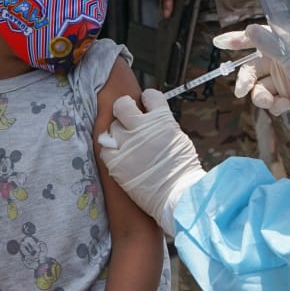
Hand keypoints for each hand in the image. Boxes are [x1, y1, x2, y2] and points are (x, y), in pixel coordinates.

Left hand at [98, 90, 205, 233]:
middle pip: (122, 105)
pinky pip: (105, 149)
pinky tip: (118, 156)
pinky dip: (110, 151)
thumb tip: (153, 121)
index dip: (147, 100)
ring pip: (112, 127)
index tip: (146, 106)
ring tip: (126, 144)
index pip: (150, 95)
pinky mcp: (116, 162)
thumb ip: (163, 126)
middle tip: (127, 118)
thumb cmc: (184, 171)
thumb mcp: (179, 139)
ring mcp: (127, 144)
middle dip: (124, 109)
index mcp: (162, 119)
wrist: (178, 195)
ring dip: (118, 133)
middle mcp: (142, 127)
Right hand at [214, 25, 289, 125]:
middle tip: (241, 92)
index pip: (256, 39)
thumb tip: (249, 29)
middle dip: (246, 81)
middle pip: (252, 69)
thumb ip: (269, 45)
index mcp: (284, 47)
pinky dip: (276, 105)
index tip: (218, 42)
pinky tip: (288, 106)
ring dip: (262, 97)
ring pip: (260, 88)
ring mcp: (285, 81)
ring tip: (274, 101)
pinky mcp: (288, 98)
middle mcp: (282, 62)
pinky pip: (271, 101)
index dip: (237, 40)